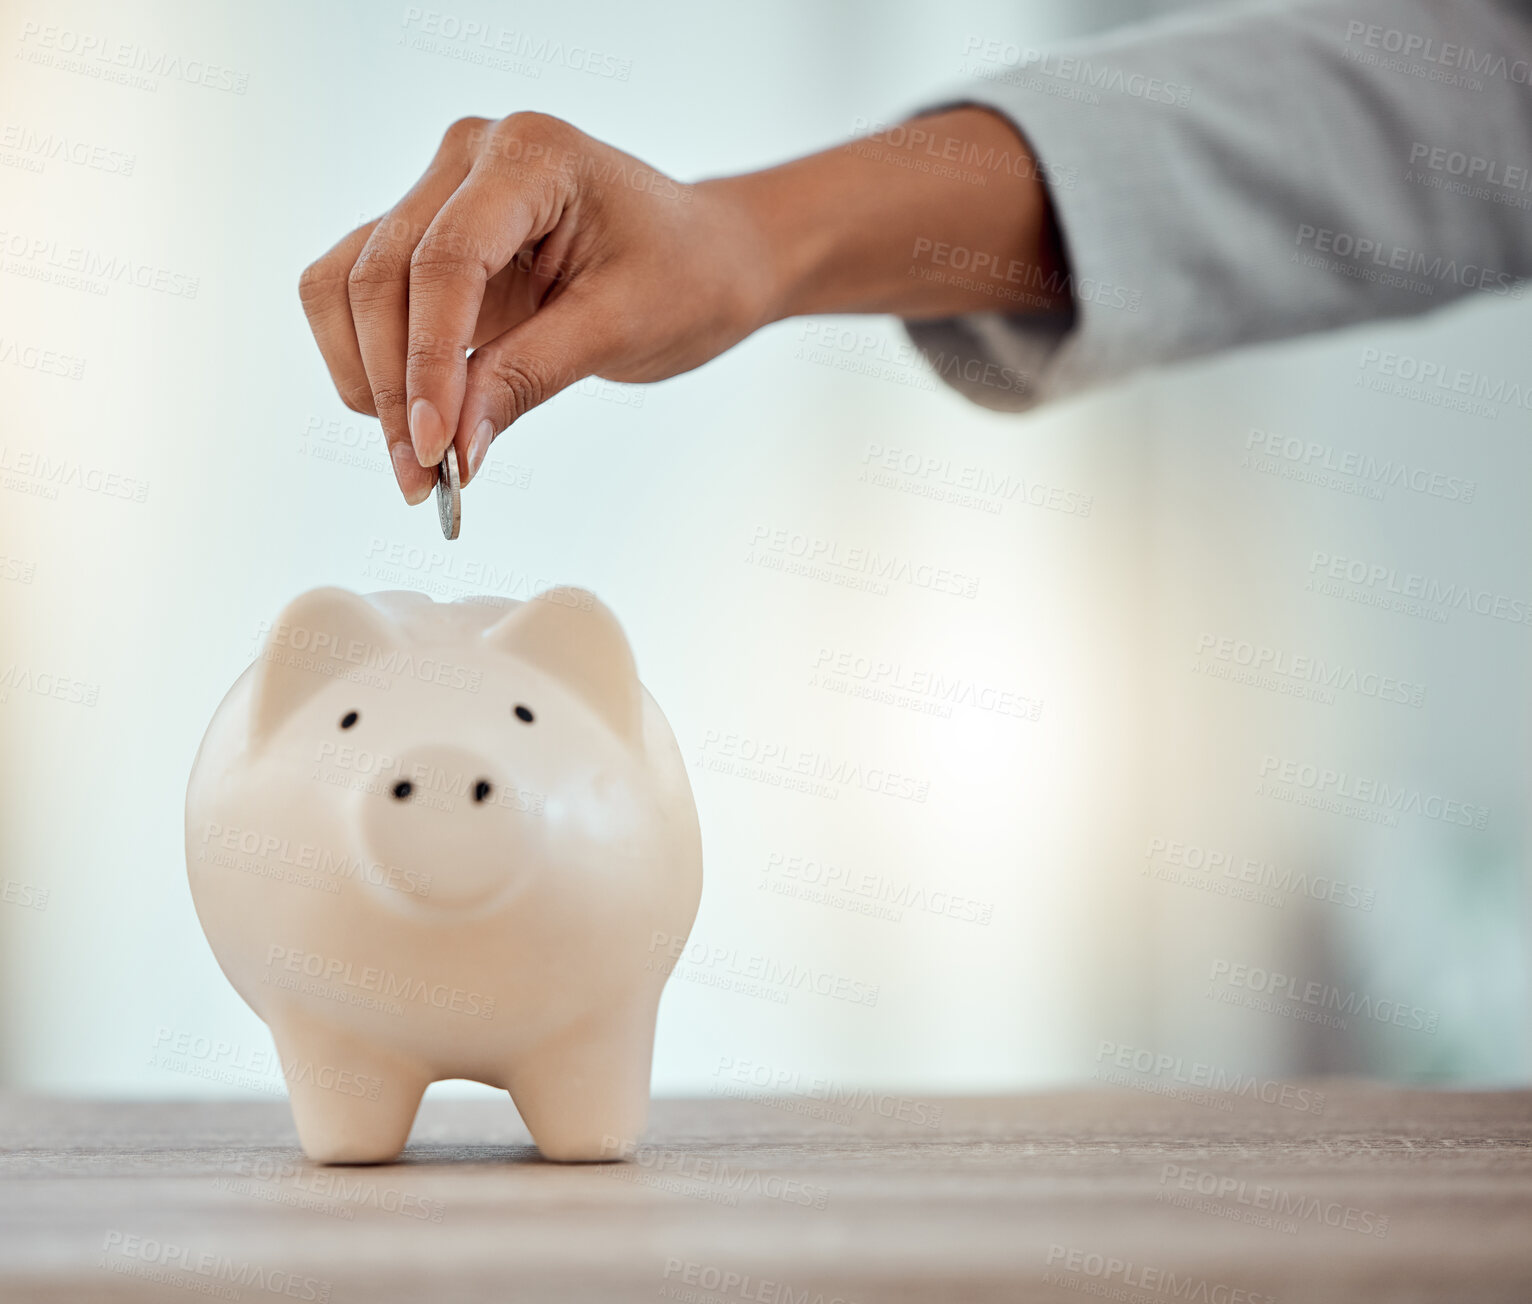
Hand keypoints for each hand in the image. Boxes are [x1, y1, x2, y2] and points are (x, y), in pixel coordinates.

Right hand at [298, 112, 771, 500]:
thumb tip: (450, 450)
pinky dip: (369, 361)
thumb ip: (527, 378)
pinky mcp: (424, 235)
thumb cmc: (684, 277)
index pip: (446, 262)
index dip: (427, 362)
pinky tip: (409, 418)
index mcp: (531, 156)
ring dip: (366, 378)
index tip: (434, 449)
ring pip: (348, 283)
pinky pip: (358, 293)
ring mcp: (437, 190)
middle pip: (382, 274)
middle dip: (393, 387)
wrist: (706, 256)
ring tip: (414, 461)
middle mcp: (468, 157)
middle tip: (420, 480)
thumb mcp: (619, 329)